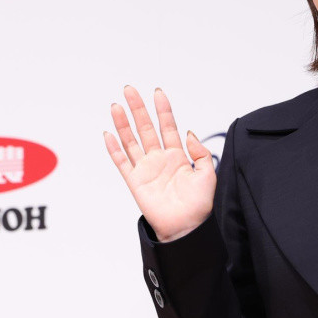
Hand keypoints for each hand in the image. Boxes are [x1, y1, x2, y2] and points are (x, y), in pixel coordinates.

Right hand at [104, 86, 216, 241]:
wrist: (187, 227)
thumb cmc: (199, 204)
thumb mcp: (208, 174)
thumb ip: (201, 153)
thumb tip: (190, 133)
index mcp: (178, 156)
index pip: (168, 126)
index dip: (163, 110)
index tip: (157, 93)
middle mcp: (160, 159)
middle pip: (146, 128)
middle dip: (138, 109)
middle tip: (129, 90)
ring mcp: (146, 169)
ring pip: (131, 141)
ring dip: (123, 124)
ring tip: (116, 106)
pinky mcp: (135, 182)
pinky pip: (122, 162)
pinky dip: (114, 149)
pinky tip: (108, 134)